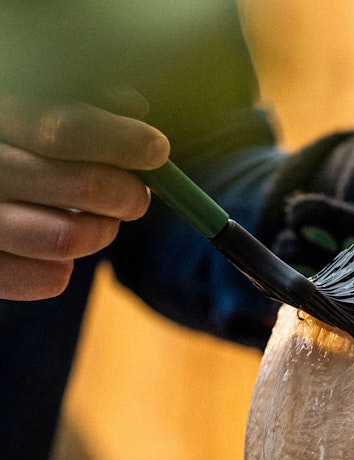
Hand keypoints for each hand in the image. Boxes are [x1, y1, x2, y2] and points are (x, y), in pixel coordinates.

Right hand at [0, 87, 169, 299]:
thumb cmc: (21, 148)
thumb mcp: (39, 110)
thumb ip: (86, 105)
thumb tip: (134, 106)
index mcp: (1, 118)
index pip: (66, 129)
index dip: (122, 142)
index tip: (157, 150)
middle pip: (86, 186)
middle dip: (129, 193)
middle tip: (138, 196)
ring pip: (69, 238)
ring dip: (103, 231)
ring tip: (103, 222)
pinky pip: (47, 280)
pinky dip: (66, 268)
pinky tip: (61, 250)